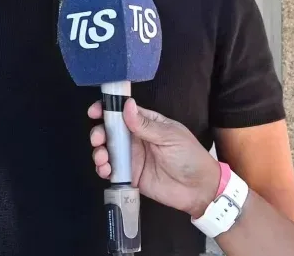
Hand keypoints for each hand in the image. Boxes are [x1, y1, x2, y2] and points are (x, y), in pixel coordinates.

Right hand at [88, 98, 219, 218]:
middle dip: (99, 132)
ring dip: (99, 152)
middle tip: (98, 139)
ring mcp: (132, 157)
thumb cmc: (189, 156)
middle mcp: (136, 138)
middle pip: (110, 131)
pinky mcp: (130, 176)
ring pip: (107, 150)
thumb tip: (127, 105)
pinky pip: (112, 170)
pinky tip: (106, 170)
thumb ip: (145, 124)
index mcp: (147, 123)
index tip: (94, 111)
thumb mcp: (169, 136)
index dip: (107, 109)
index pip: (123, 112)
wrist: (198, 189)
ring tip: (102, 158)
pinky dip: (103, 169)